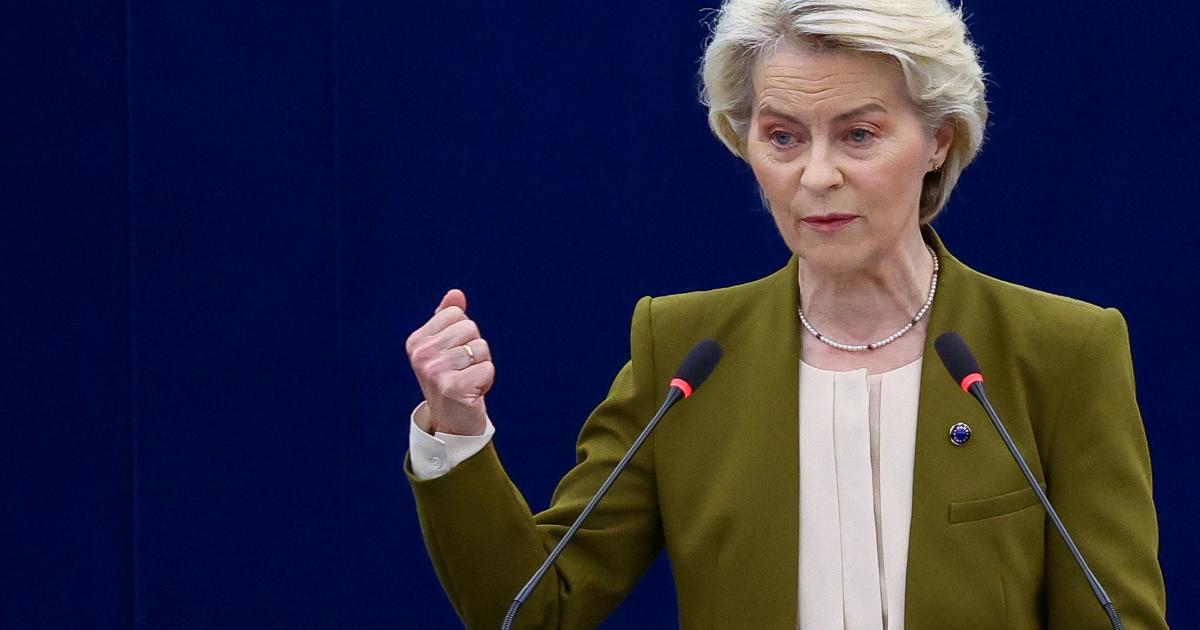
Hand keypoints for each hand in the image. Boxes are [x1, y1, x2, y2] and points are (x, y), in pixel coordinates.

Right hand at [405, 289, 493, 435]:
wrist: (453, 423)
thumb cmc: (452, 380)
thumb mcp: (446, 347)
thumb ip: (448, 319)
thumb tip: (456, 294)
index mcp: (416, 342)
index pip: (456, 314)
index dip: (464, 334)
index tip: (455, 355)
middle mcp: (421, 356)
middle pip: (470, 328)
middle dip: (475, 349)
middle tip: (463, 371)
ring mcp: (435, 372)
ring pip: (481, 348)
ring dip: (481, 366)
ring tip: (467, 382)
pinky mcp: (453, 388)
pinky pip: (487, 367)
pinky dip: (486, 380)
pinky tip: (472, 392)